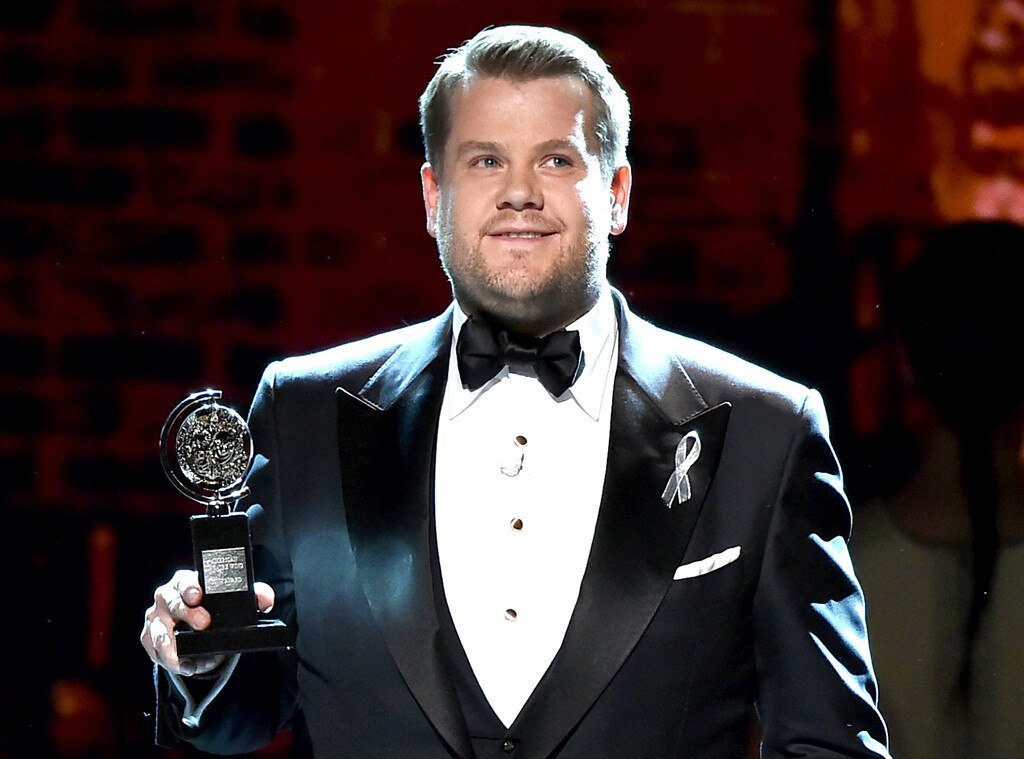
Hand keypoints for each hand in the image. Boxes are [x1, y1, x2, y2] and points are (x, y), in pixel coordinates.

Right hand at [140, 569, 275, 676]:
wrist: (197, 628)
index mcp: (186, 582)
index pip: (184, 581)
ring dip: (172, 646)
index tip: (198, 596)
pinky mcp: (148, 638)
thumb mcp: (234, 600)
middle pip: (171, 602)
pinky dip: (169, 661)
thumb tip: (267, 600)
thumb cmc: (214, 607)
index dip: (190, 587)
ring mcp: (155, 618)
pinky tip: (185, 667)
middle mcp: (166, 597)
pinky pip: (154, 651)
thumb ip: (254, 596)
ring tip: (186, 660)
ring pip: (158, 631)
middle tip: (204, 625)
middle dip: (187, 614)